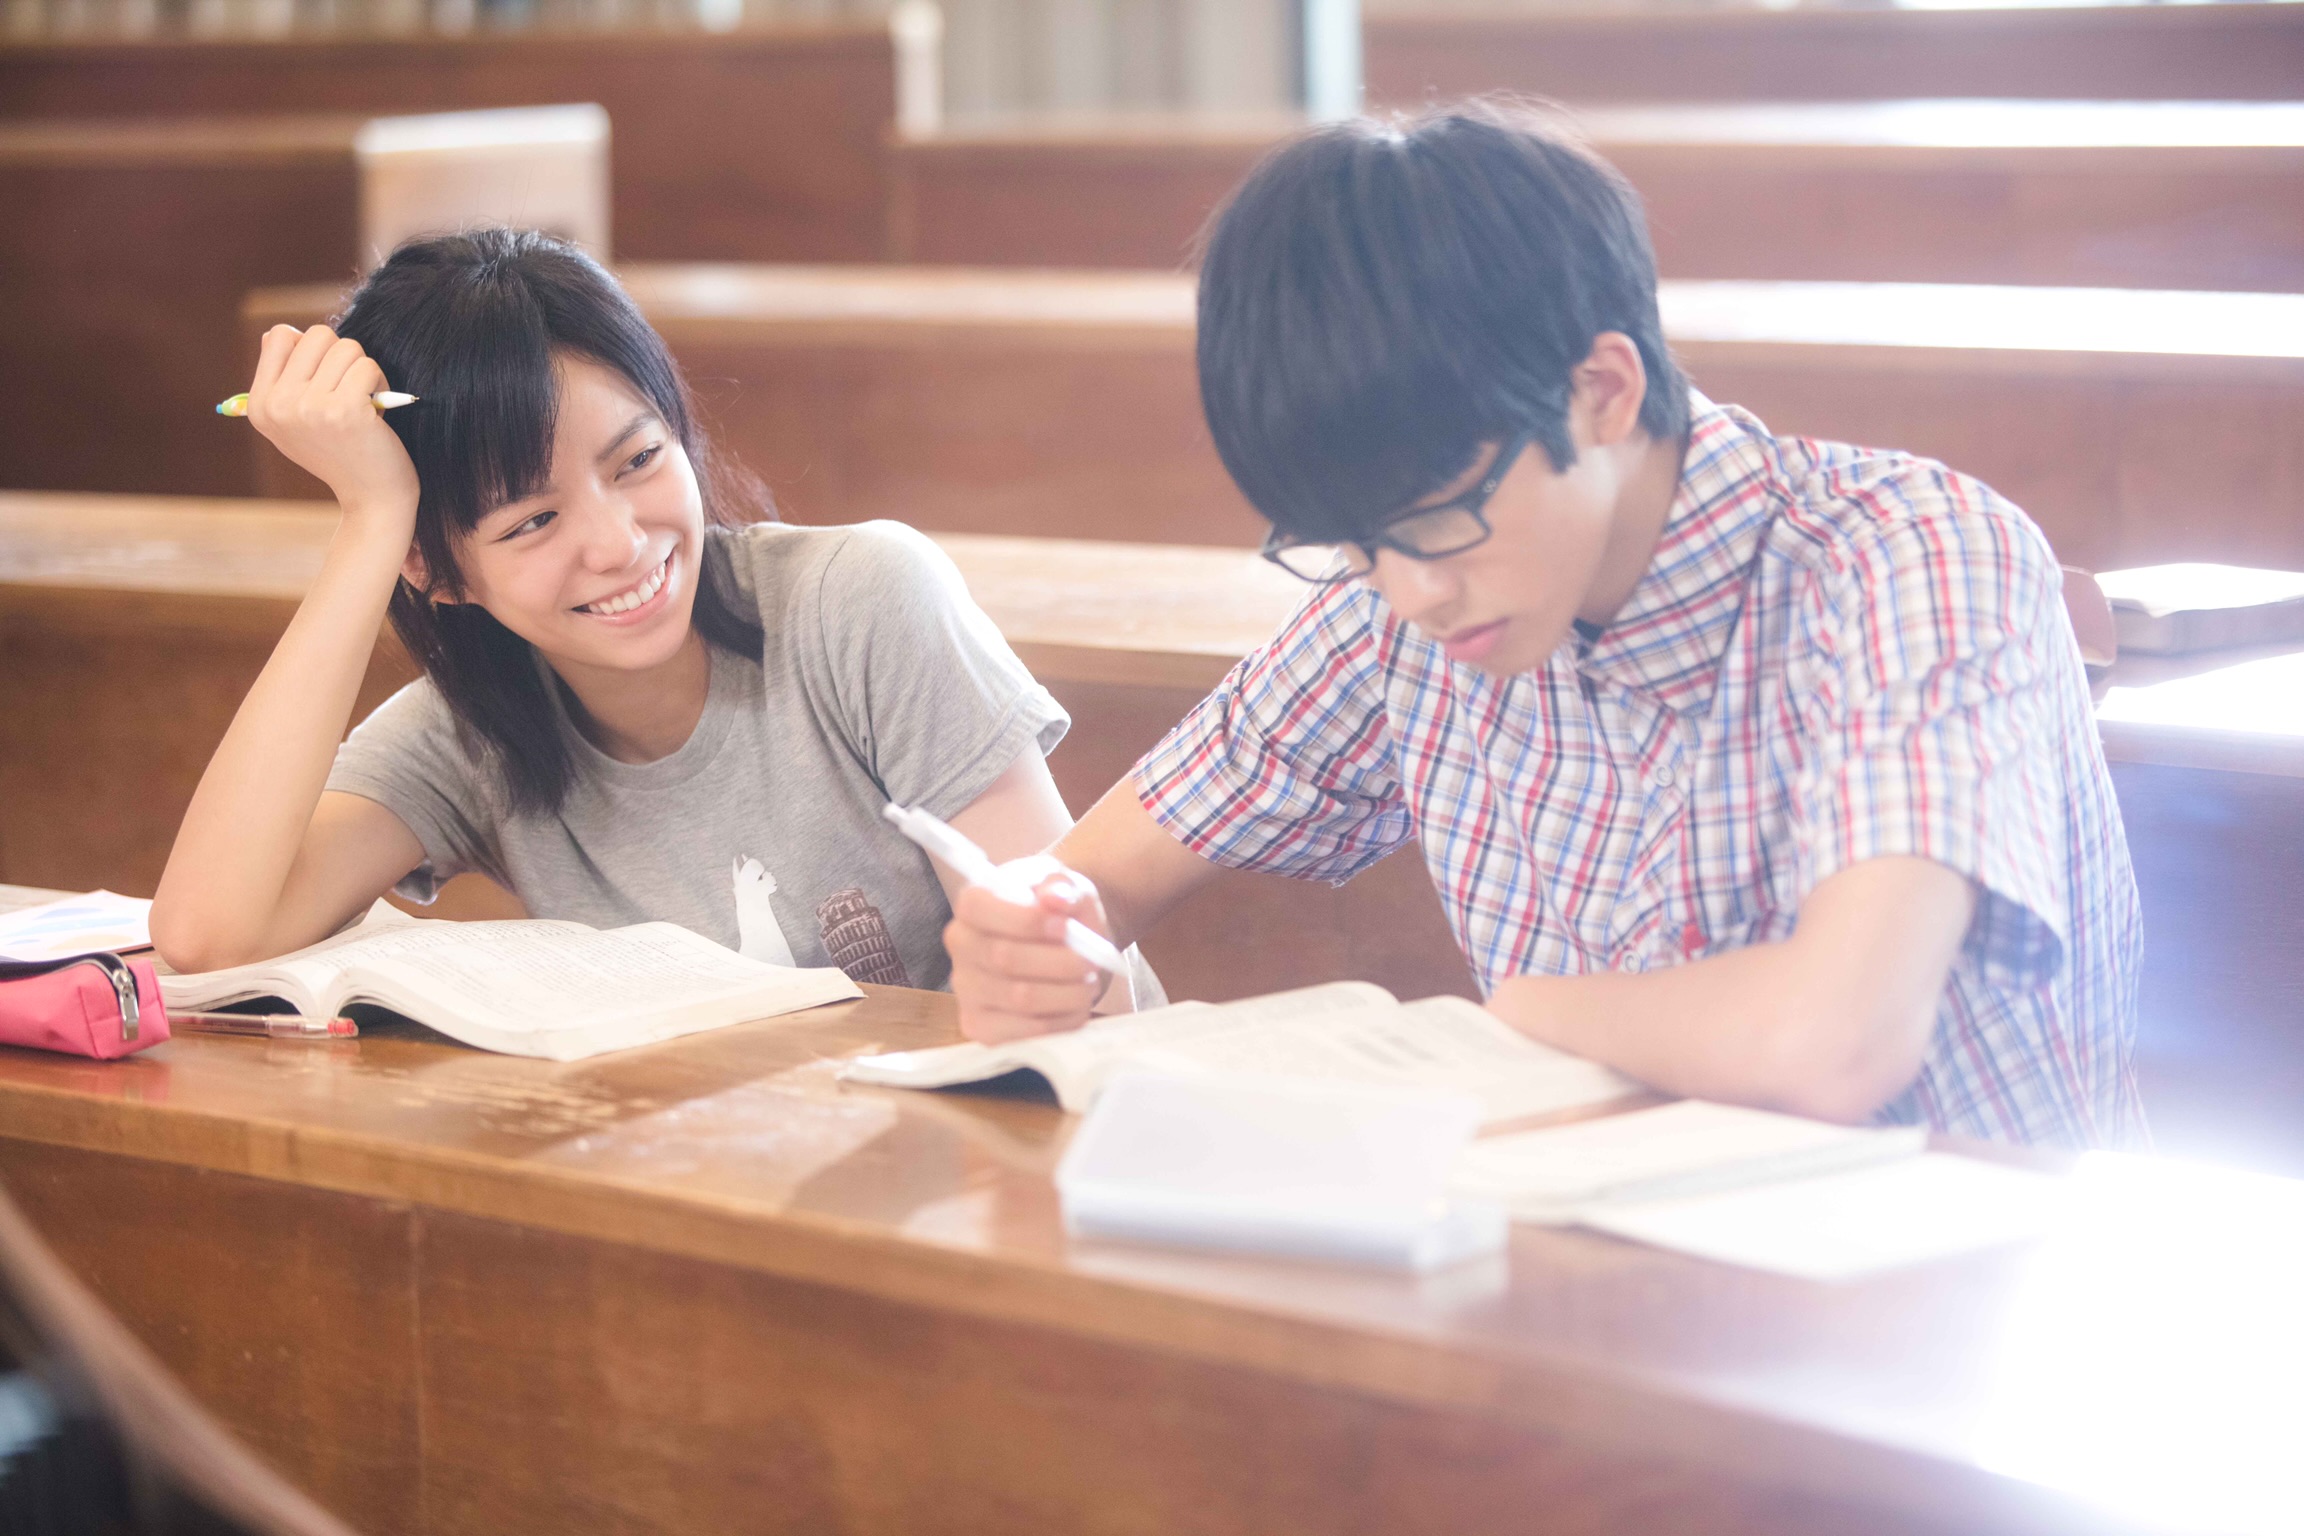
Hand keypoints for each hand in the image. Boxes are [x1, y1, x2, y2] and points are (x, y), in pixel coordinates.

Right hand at [244, 324, 418, 534]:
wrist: (372, 499)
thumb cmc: (341, 453)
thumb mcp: (296, 420)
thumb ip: (282, 378)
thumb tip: (276, 332)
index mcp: (260, 404)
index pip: (279, 335)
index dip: (313, 349)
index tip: (326, 378)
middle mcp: (278, 405)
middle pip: (317, 335)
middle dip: (343, 357)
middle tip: (350, 390)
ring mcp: (308, 407)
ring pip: (347, 347)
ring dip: (364, 371)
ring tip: (364, 402)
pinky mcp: (343, 410)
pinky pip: (368, 366)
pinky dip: (380, 384)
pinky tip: (377, 411)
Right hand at [943, 855, 1115, 1043]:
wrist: (1067, 939)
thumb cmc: (1060, 909)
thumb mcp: (1066, 884)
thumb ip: (1062, 886)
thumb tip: (1055, 898)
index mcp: (972, 904)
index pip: (983, 910)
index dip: (1028, 921)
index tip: (1065, 926)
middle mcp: (961, 946)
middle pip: (1005, 958)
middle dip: (1059, 961)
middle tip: (1091, 959)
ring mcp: (966, 990)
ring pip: (1020, 998)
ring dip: (1067, 992)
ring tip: (1087, 981)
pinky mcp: (981, 1026)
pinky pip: (1022, 1034)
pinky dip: (1060, 1021)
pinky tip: (1076, 1006)